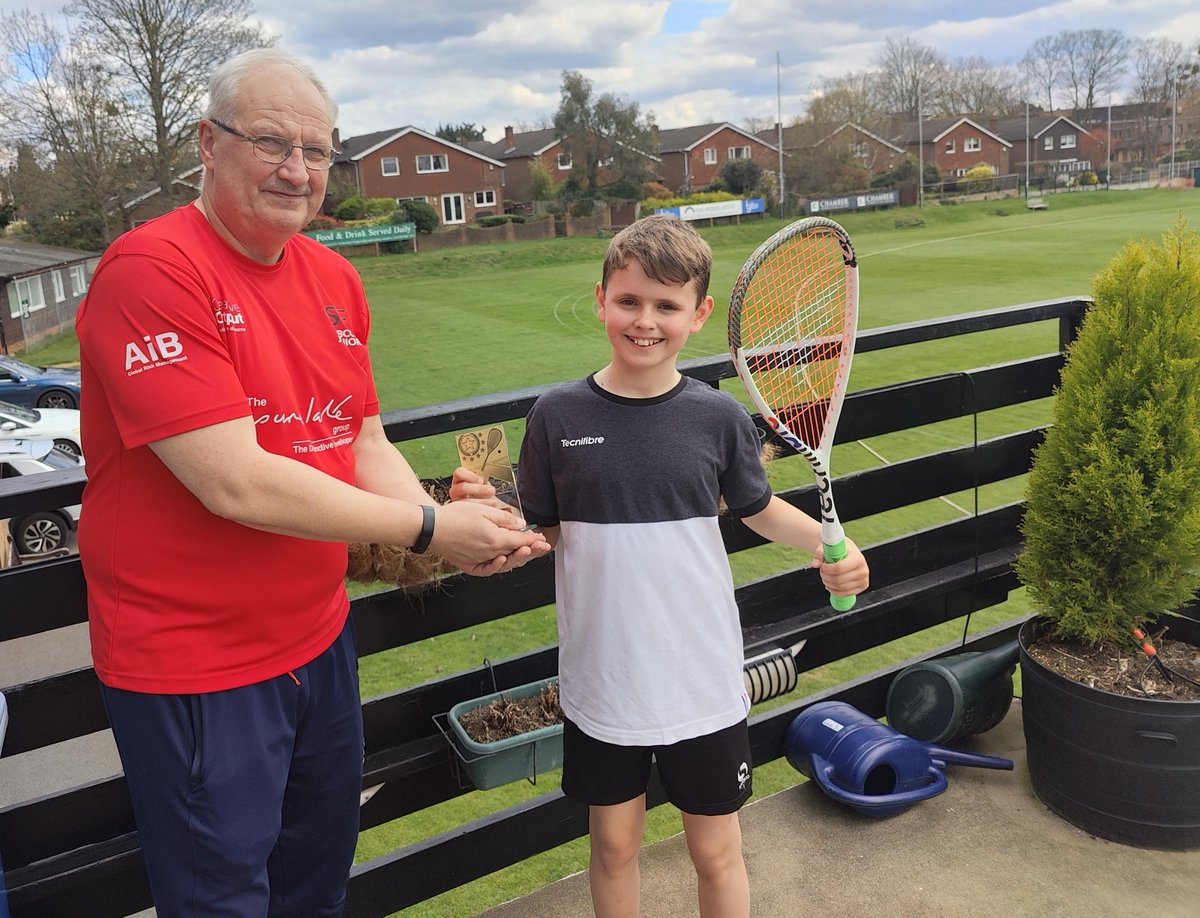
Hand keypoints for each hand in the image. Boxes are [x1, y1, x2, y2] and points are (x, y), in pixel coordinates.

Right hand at [427, 499, 549, 575]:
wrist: (431, 528)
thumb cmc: (455, 516)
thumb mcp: (482, 510)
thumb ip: (504, 519)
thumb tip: (521, 524)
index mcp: (495, 539)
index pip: (520, 540)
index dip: (532, 538)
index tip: (541, 537)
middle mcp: (489, 553)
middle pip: (515, 553)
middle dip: (531, 549)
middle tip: (543, 546)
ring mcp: (479, 561)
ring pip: (504, 562)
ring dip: (518, 557)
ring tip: (528, 552)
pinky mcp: (470, 565)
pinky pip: (487, 570)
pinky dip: (497, 566)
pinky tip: (504, 560)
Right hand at [448, 467, 511, 509]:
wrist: (479, 501)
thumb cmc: (480, 488)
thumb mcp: (482, 480)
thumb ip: (484, 475)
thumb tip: (496, 467)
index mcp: (460, 478)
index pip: (459, 472)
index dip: (470, 475)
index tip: (481, 479)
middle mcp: (456, 489)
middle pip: (462, 488)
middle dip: (478, 489)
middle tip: (491, 490)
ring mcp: (458, 502)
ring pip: (464, 502)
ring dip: (481, 501)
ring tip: (493, 501)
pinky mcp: (464, 512)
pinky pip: (471, 513)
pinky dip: (483, 509)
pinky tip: (491, 508)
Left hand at [812, 537, 868, 597]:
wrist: (848, 552)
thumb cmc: (839, 549)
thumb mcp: (829, 546)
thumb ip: (820, 553)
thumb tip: (815, 564)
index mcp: (858, 558)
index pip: (839, 568)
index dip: (827, 569)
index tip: (822, 566)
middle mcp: (863, 570)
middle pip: (838, 580)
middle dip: (825, 576)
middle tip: (822, 571)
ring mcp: (863, 580)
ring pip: (840, 588)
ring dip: (828, 583)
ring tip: (825, 576)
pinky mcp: (861, 587)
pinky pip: (844, 594)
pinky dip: (833, 590)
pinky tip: (830, 584)